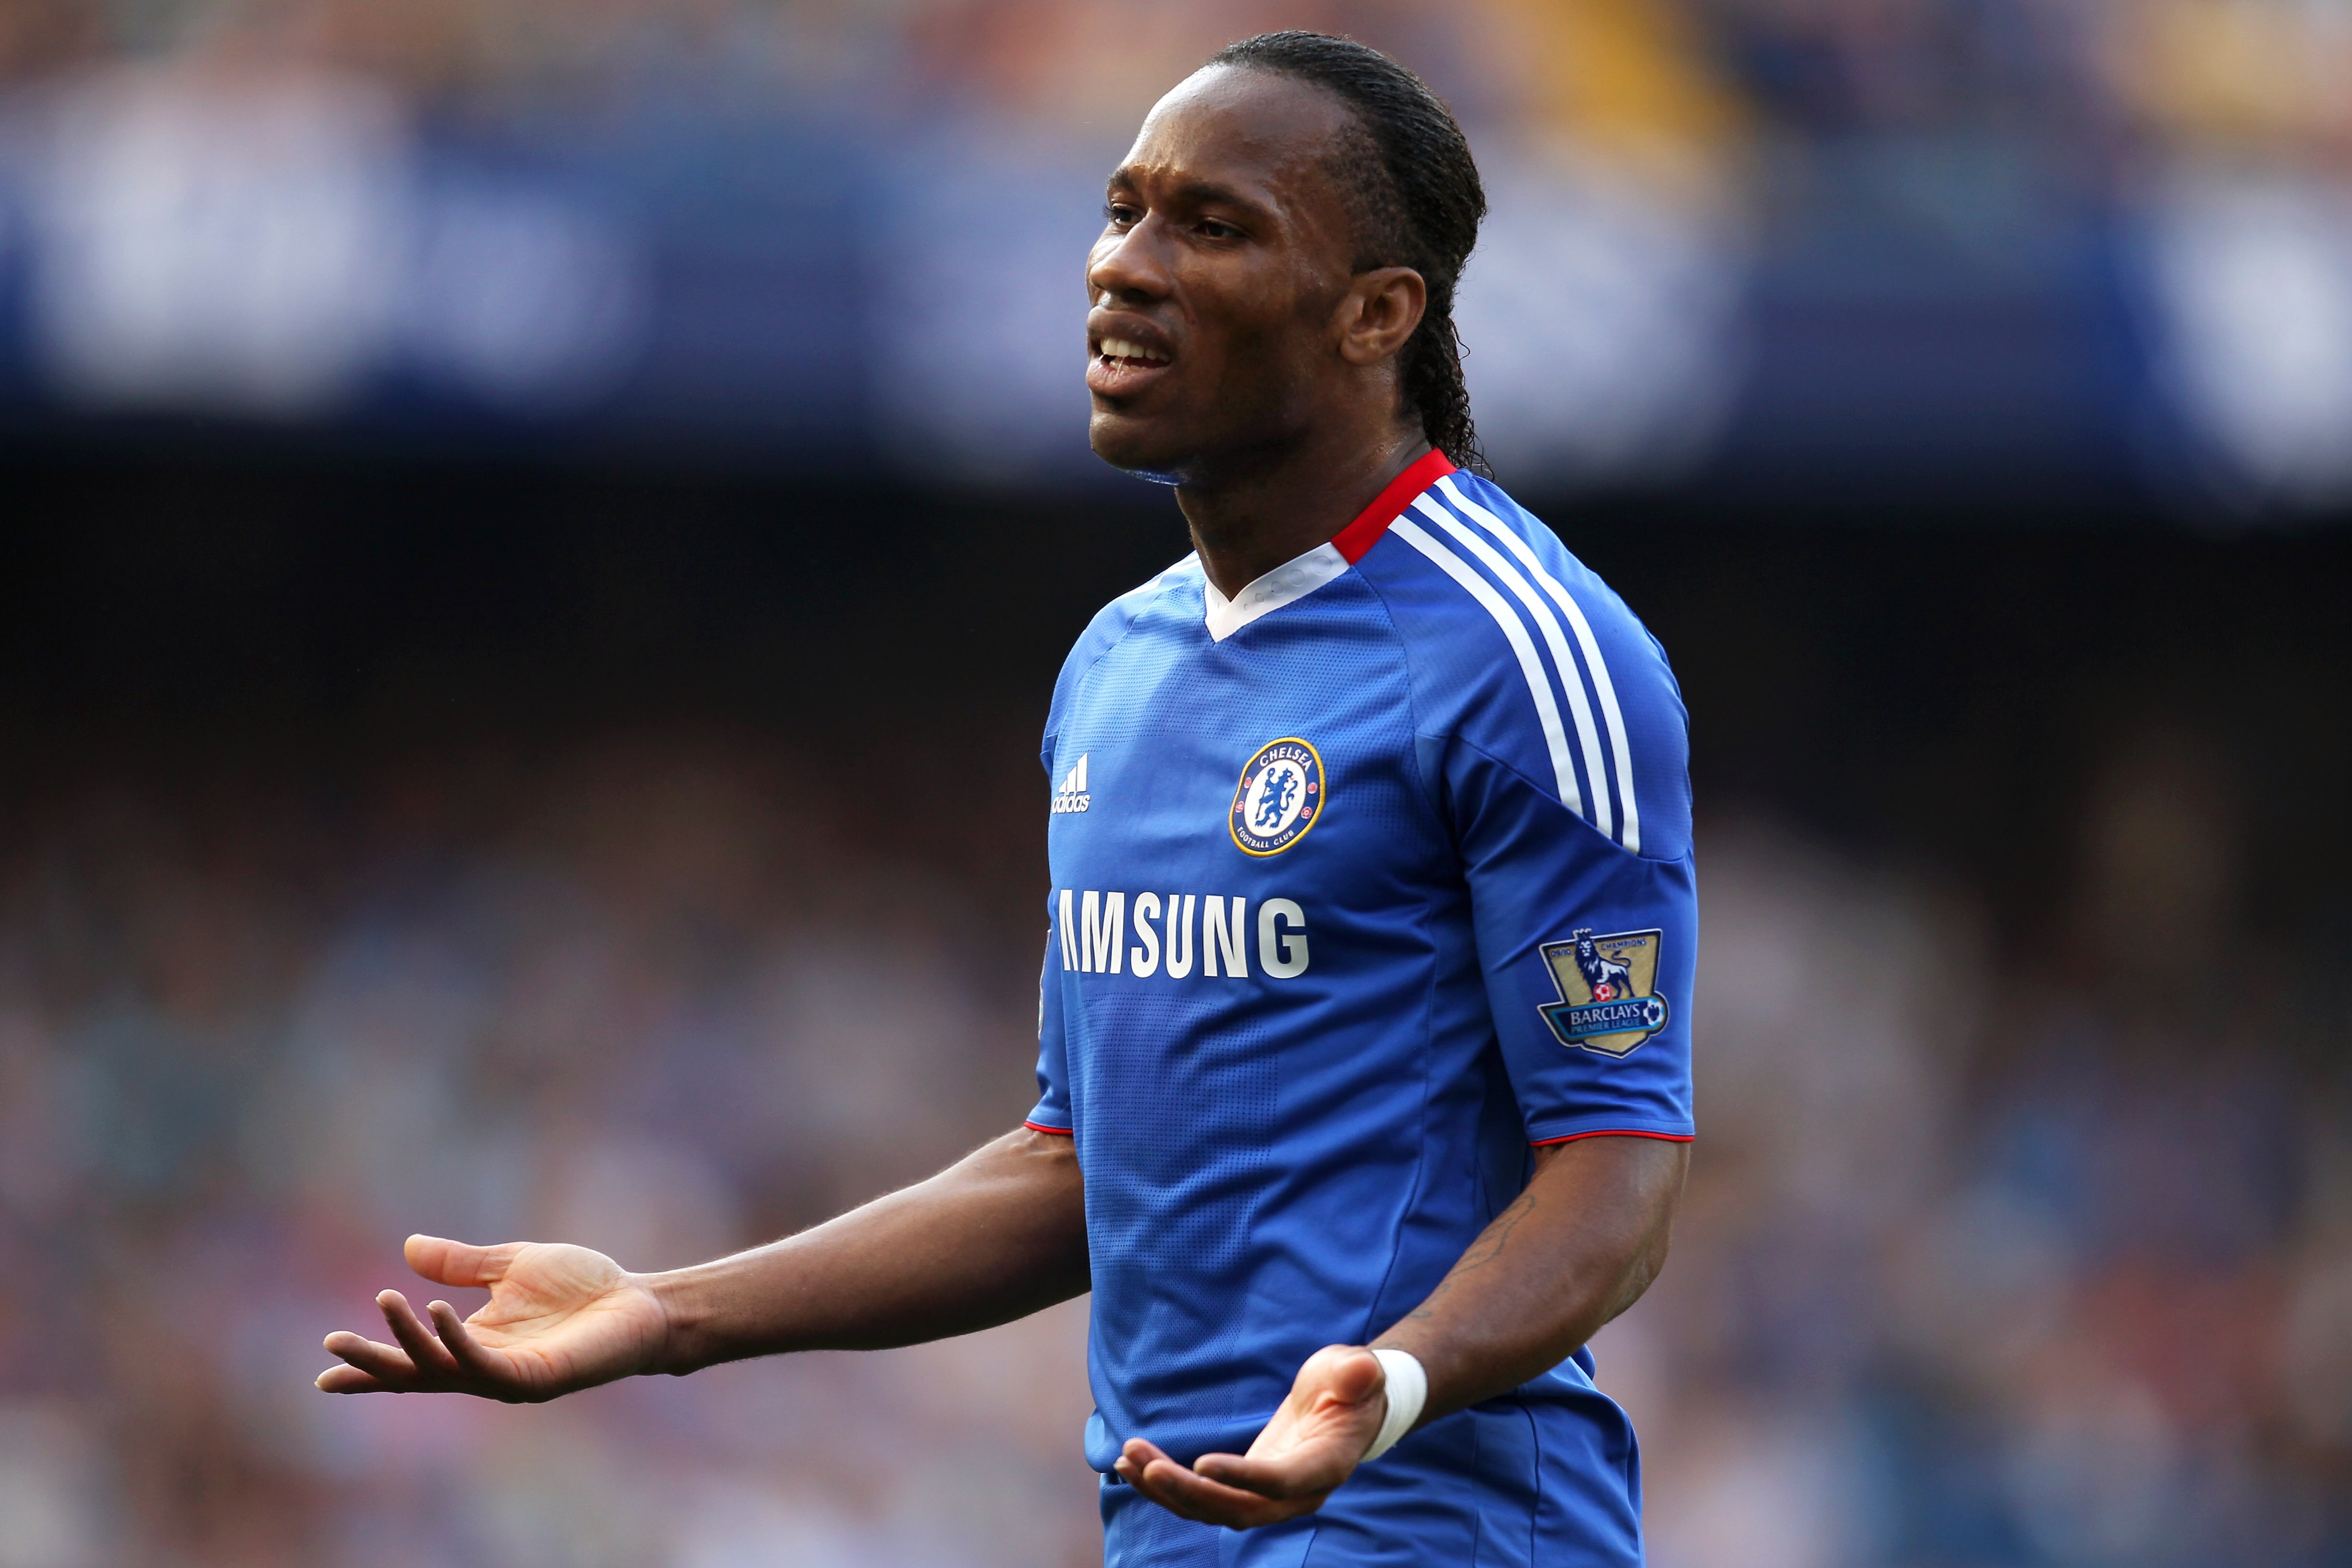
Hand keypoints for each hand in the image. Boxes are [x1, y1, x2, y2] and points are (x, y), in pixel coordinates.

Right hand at [316, 1234, 669, 1401]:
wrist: (640, 1302)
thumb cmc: (583, 1287)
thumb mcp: (511, 1266)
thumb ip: (462, 1263)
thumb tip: (409, 1247)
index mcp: (475, 1342)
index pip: (414, 1360)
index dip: (370, 1367)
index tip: (322, 1374)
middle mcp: (485, 1365)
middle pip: (416, 1373)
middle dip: (373, 1362)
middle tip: (332, 1342)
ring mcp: (508, 1375)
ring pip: (444, 1369)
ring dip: (410, 1340)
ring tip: (384, 1301)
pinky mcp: (535, 1376)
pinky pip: (485, 1364)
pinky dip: (457, 1341)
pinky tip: (438, 1311)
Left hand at [1113, 1344, 1387, 1527]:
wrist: (1346, 1407)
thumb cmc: (1352, 1384)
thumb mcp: (1358, 1371)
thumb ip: (1358, 1374)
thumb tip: (1362, 1372)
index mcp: (1324, 1466)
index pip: (1280, 1482)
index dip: (1243, 1477)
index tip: (1201, 1462)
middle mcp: (1295, 1495)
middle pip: (1237, 1508)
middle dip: (1189, 1492)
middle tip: (1146, 1464)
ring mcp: (1267, 1497)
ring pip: (1211, 1509)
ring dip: (1167, 1490)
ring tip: (1128, 1459)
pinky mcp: (1243, 1489)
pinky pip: (1201, 1499)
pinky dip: (1165, 1488)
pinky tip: (1132, 1466)